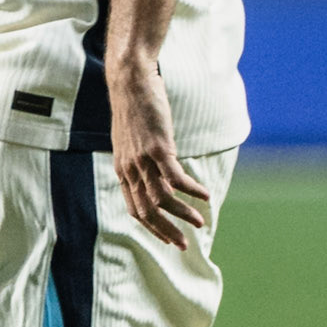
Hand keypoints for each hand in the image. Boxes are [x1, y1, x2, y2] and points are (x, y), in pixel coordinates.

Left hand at [108, 56, 208, 249]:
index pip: (135, 209)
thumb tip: (156, 172)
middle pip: (147, 211)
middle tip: (184, 244)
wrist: (130, 81)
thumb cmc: (134, 108)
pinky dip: (192, 191)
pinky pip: (176, 178)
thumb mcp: (131, 141)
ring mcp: (142, 160)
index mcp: (122, 170)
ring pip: (162, 199)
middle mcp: (130, 169)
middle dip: (167, 231)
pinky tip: (205, 196)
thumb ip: (140, 160)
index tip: (169, 238)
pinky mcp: (158, 148)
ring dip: (183, 214)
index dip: (152, 227)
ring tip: (200, 222)